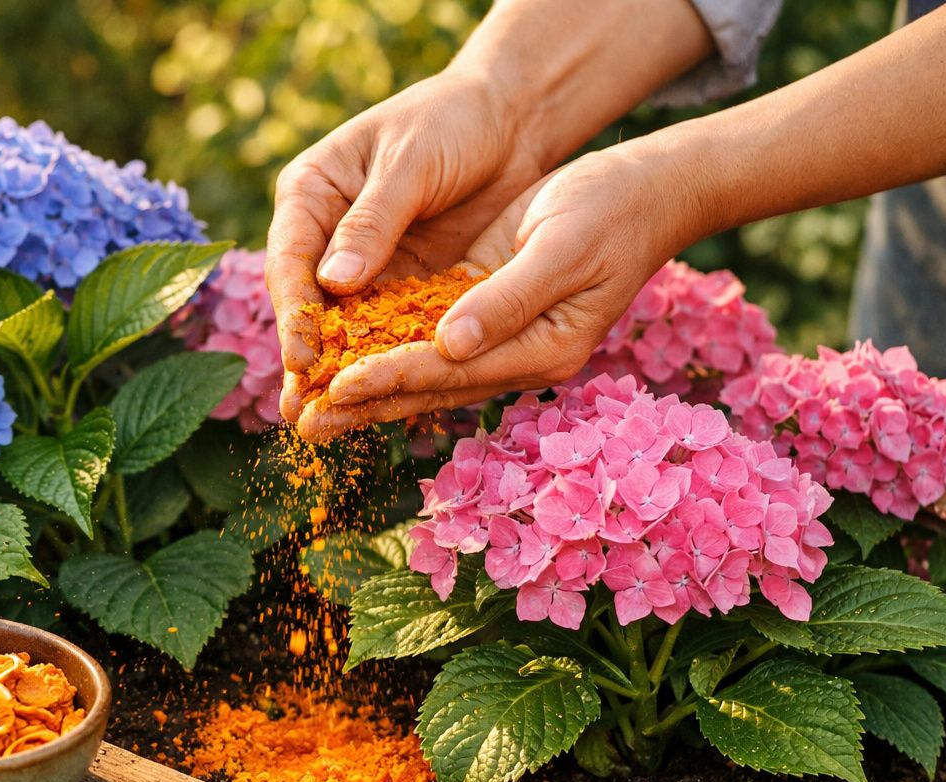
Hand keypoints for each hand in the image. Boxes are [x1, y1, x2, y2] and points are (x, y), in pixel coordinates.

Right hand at [265, 68, 546, 424]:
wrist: (509, 118)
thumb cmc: (453, 120)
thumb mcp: (411, 162)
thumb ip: (374, 221)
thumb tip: (334, 282)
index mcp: (311, 193)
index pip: (289, 260)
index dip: (294, 310)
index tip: (303, 354)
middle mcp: (327, 234)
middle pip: (307, 304)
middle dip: (304, 358)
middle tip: (298, 411)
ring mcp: (364, 263)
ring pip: (344, 326)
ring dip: (337, 374)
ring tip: (322, 425)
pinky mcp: (403, 283)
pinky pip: (387, 330)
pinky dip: (382, 364)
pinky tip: (377, 405)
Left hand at [295, 141, 705, 440]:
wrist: (642, 191)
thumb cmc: (610, 210)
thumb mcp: (563, 247)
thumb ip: (508, 299)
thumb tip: (452, 343)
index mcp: (540, 350)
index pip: (450, 371)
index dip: (391, 378)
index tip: (338, 386)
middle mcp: (514, 356)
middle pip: (427, 388)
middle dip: (363, 406)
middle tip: (302, 425)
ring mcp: (498, 339)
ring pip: (420, 373)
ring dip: (364, 391)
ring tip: (308, 410)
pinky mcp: (482, 311)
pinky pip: (425, 343)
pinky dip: (383, 354)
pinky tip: (341, 364)